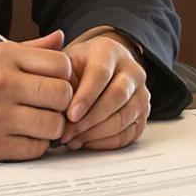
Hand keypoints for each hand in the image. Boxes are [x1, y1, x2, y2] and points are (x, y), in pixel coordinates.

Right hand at [0, 29, 76, 160]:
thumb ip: (29, 48)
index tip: (55, 85)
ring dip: (50, 128)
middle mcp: (0, 82)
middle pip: (62, 95)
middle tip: (49, 108)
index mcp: (2, 56)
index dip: (66, 77)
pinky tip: (20, 137)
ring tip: (35, 124)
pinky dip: (34, 146)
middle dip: (61, 104)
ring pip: (53, 125)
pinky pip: (35, 149)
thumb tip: (61, 37)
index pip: (61, 64)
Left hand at [58, 31, 149, 149]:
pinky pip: (127, 135)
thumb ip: (59, 79)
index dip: (86, 97)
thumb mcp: (66, 62)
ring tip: (73, 140)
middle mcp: (131, 71)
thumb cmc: (79, 66)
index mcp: (109, 52)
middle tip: (68, 133)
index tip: (70, 115)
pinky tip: (86, 142)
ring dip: (96, 134)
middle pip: (116, 97)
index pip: (101, 74)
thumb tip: (53, 108)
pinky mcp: (142, 115)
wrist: (102, 66)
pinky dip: (105, 143)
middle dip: (90, 120)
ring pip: (123, 118)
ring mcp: (141, 93)